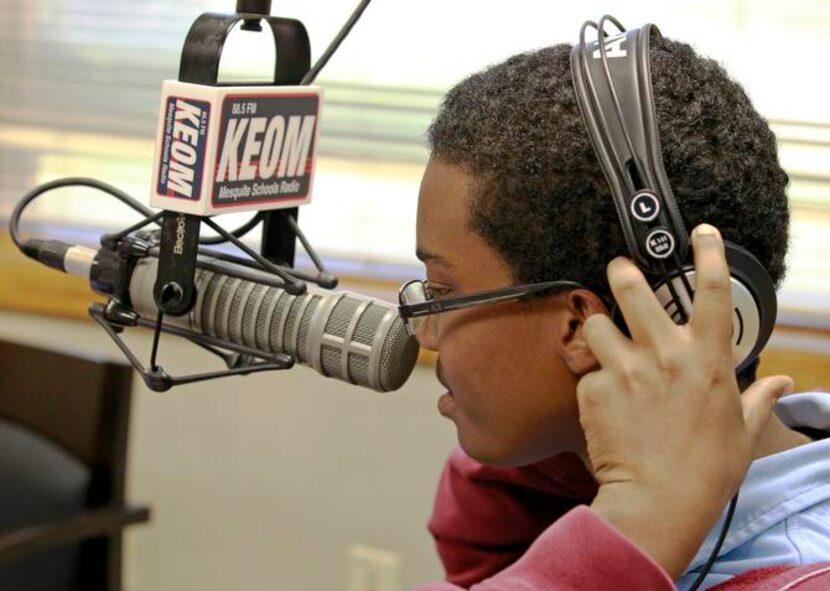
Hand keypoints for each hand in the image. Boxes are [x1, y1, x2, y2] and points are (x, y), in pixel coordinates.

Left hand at [578, 223, 792, 577]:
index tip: (702, 233)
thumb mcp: (742, 432)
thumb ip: (759, 399)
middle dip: (622, 271)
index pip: (712, 293)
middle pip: (633, 287)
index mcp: (708, 360)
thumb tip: (781, 382)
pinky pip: (585, 370)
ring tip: (603, 345)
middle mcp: (665, 355)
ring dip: (597, 328)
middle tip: (619, 270)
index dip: (708, 254)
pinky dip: (591, 380)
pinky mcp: (594, 388)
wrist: (657, 502)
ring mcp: (626, 368)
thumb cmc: (706, 471)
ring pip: (596, 321)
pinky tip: (603, 403)